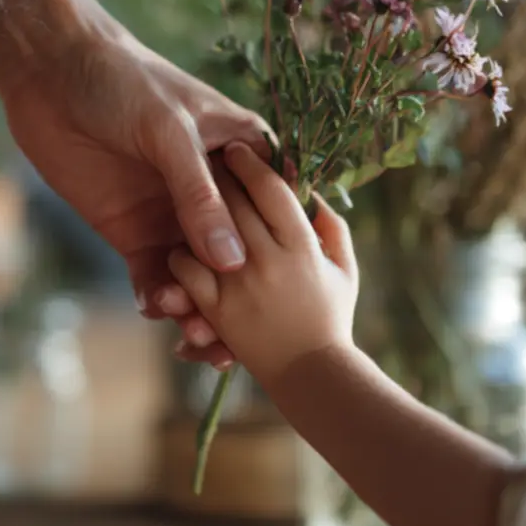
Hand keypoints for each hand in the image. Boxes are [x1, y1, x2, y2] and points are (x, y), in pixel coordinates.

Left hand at [0, 0, 269, 367]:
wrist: (50, 74)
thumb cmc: (124, 81)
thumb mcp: (168, 131)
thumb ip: (199, 196)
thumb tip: (230, 260)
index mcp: (241, 154)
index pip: (273, 211)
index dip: (281, 254)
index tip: (286, 295)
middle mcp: (214, 192)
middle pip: (238, 256)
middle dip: (239, 296)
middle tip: (232, 333)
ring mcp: (173, 215)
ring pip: (199, 275)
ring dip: (199, 305)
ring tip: (193, 329)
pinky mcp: (133, 232)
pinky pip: (154, 275)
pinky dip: (158, 296)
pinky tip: (155, 306)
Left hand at [166, 142, 358, 387]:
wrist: (310, 377)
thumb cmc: (332, 318)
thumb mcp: (345, 269)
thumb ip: (333, 230)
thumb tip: (316, 194)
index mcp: (302, 246)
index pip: (273, 188)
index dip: (254, 163)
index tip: (239, 149)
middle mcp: (269, 261)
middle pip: (235, 202)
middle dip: (219, 178)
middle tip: (207, 160)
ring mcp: (238, 285)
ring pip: (205, 232)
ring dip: (197, 215)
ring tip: (190, 207)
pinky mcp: (214, 310)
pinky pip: (183, 272)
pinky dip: (179, 260)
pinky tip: (183, 253)